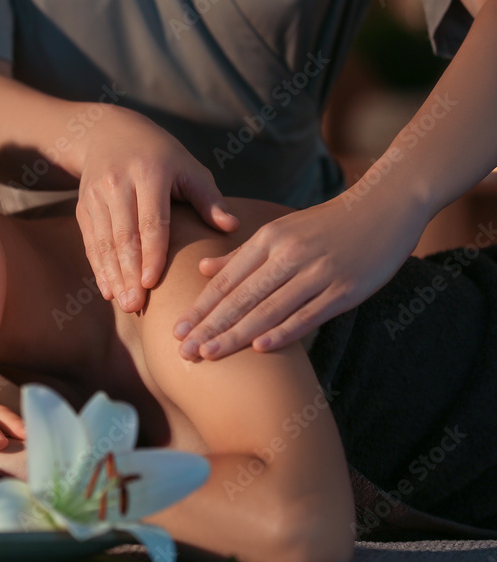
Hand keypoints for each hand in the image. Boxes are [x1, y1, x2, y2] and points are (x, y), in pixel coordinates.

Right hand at [76, 106, 239, 311]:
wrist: (108, 134)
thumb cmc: (160, 156)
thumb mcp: (188, 168)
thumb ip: (209, 199)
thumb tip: (232, 227)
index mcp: (149, 173)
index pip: (151, 221)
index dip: (151, 254)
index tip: (152, 283)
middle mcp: (117, 183)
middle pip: (123, 236)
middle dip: (128, 273)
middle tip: (135, 305)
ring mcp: (95, 195)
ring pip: (103, 242)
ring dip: (112, 275)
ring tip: (123, 303)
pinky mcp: (82, 206)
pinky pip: (90, 242)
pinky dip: (98, 267)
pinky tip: (107, 289)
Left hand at [173, 189, 429, 359]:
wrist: (384, 207)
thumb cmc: (326, 225)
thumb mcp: (280, 230)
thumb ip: (241, 254)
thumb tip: (202, 269)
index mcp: (269, 239)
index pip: (227, 281)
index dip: (201, 308)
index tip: (177, 331)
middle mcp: (289, 255)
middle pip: (241, 297)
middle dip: (209, 327)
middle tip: (184, 351)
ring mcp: (318, 272)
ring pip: (269, 309)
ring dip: (236, 334)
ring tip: (210, 354)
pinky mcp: (345, 288)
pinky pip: (308, 314)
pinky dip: (283, 332)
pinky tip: (260, 349)